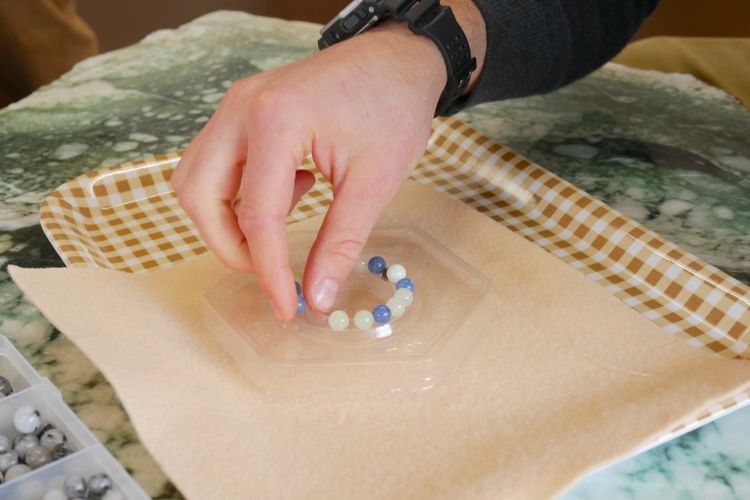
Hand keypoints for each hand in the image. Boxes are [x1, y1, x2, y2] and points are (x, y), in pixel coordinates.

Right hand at [172, 3, 484, 321]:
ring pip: (198, 179)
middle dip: (230, 245)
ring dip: (227, 218)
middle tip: (270, 270)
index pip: (256, 215)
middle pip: (199, 196)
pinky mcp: (242, 109)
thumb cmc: (394, 108)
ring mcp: (236, 105)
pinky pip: (216, 162)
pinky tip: (290, 188)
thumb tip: (318, 297)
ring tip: (283, 222)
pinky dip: (239, 192)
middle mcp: (241, 109)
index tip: (287, 308)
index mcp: (275, 121)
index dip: (268, 271)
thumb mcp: (374, 181)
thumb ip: (340, 242)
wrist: (399, 58)